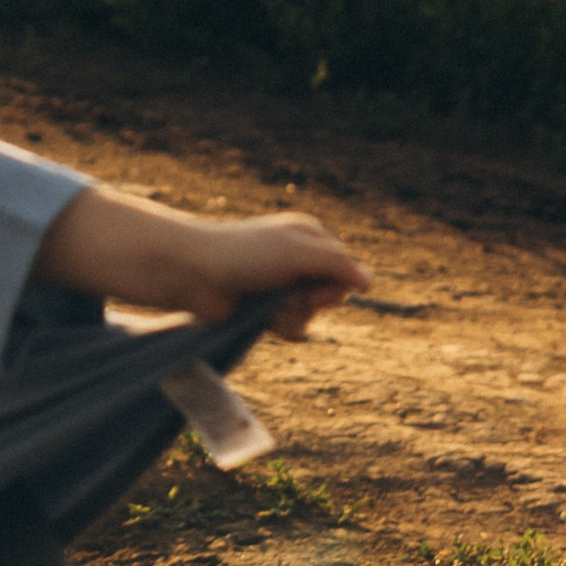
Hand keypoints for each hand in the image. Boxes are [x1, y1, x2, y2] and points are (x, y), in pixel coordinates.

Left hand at [187, 208, 372, 340]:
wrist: (196, 275)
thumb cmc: (245, 255)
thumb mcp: (297, 252)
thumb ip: (338, 264)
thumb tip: (370, 282)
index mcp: (309, 237)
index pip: (347, 269)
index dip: (335, 283)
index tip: (312, 281)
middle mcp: (299, 260)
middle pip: (333, 294)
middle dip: (312, 299)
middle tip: (285, 290)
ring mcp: (282, 286)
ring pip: (311, 314)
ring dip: (290, 313)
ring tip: (264, 302)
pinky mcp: (267, 310)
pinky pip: (293, 328)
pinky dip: (279, 325)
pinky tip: (259, 316)